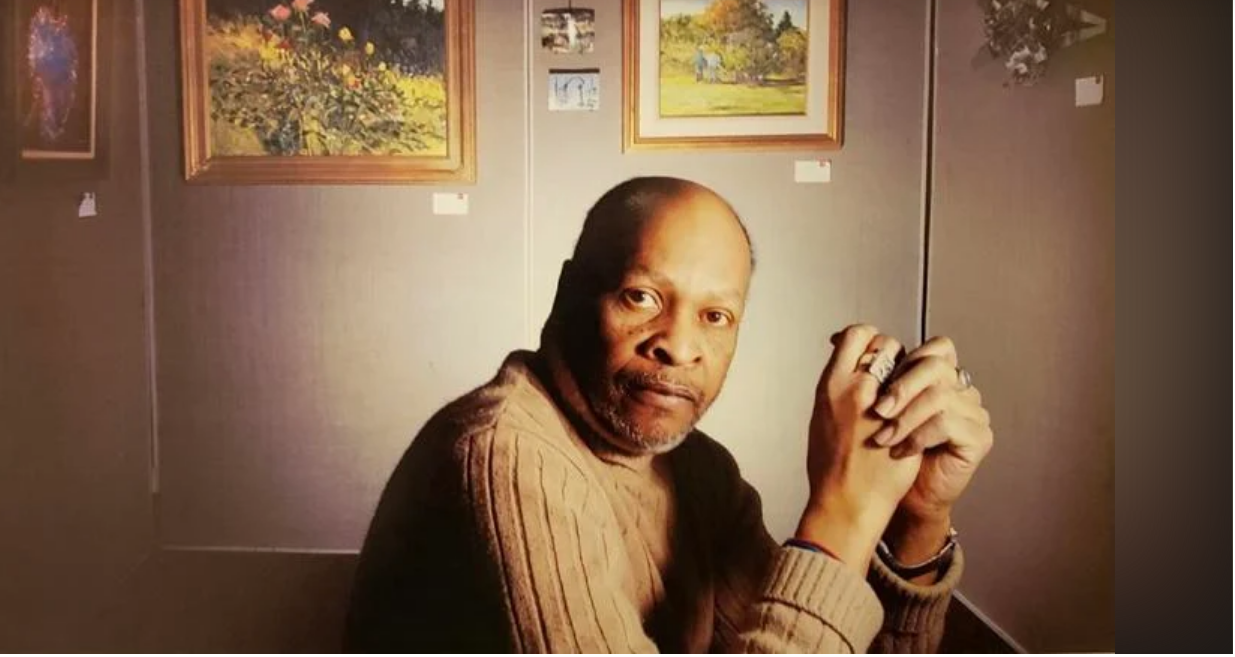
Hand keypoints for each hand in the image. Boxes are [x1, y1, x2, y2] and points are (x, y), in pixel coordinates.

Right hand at [795, 325, 923, 570]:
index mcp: (829, 385)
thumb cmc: (830, 467)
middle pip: (885, 345)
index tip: (874, 353)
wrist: (845, 502)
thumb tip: (848, 373)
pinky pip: (924, 396)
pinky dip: (924, 400)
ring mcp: (881, 406)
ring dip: (913, 375)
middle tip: (898, 372)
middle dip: (895, 355)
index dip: (869, 339)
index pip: (855, 335)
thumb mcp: (821, 419)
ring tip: (909, 392)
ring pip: (909, 368)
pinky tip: (921, 411)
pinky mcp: (906, 424)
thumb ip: (836, 393)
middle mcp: (855, 389)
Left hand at [867, 336, 993, 561]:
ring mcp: (972, 413)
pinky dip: (917, 436)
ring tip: (884, 437)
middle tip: (878, 410)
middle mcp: (958, 391)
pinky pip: (947, 423)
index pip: (934, 347)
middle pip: (936, 365)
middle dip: (902, 385)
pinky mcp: (978, 438)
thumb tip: (836, 336)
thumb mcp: (862, 406)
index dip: (905, 353)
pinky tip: (900, 450)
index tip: (867, 368)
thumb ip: (863, 371)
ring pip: (939, 395)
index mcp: (934, 380)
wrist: (888, 499)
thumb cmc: (874, 456)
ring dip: (906, 417)